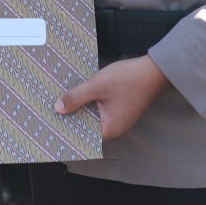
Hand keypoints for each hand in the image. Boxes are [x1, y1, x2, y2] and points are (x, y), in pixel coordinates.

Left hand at [55, 55, 170, 139]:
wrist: (155, 69)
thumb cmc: (129, 79)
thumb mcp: (98, 86)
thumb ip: (77, 97)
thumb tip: (58, 109)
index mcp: (110, 128)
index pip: (83, 135)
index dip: (67, 129)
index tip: (51, 125)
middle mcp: (115, 127)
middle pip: (87, 125)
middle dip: (71, 117)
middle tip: (50, 111)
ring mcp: (119, 117)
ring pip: (93, 115)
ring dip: (80, 108)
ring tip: (59, 101)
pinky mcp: (120, 107)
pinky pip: (100, 108)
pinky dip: (89, 102)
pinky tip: (77, 93)